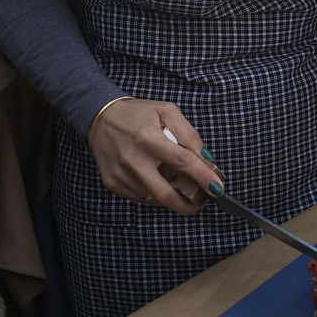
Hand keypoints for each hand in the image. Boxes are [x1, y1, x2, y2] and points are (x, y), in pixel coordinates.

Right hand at [87, 98, 221, 213]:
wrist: (99, 116)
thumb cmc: (137, 113)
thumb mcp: (167, 111)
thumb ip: (189, 134)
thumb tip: (206, 158)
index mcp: (149, 139)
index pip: (183, 162)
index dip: (203, 177)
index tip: (217, 189)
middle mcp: (133, 160)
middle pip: (166, 194)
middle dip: (187, 205)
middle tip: (199, 203)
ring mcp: (121, 175)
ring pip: (153, 198)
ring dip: (170, 197)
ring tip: (178, 186)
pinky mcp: (112, 183)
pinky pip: (140, 197)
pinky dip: (152, 193)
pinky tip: (156, 180)